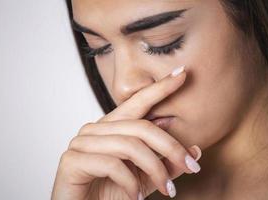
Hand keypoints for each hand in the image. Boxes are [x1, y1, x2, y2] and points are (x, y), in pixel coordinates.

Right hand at [51, 65, 201, 199]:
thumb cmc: (110, 194)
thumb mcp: (144, 179)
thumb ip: (166, 164)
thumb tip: (195, 150)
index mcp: (110, 128)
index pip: (137, 102)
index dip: (159, 88)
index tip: (182, 73)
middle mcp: (94, 130)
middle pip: (140, 127)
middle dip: (171, 148)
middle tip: (192, 167)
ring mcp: (81, 143)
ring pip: (129, 146)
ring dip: (155, 171)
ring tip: (168, 191)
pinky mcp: (72, 160)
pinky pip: (112, 165)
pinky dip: (130, 183)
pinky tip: (136, 197)